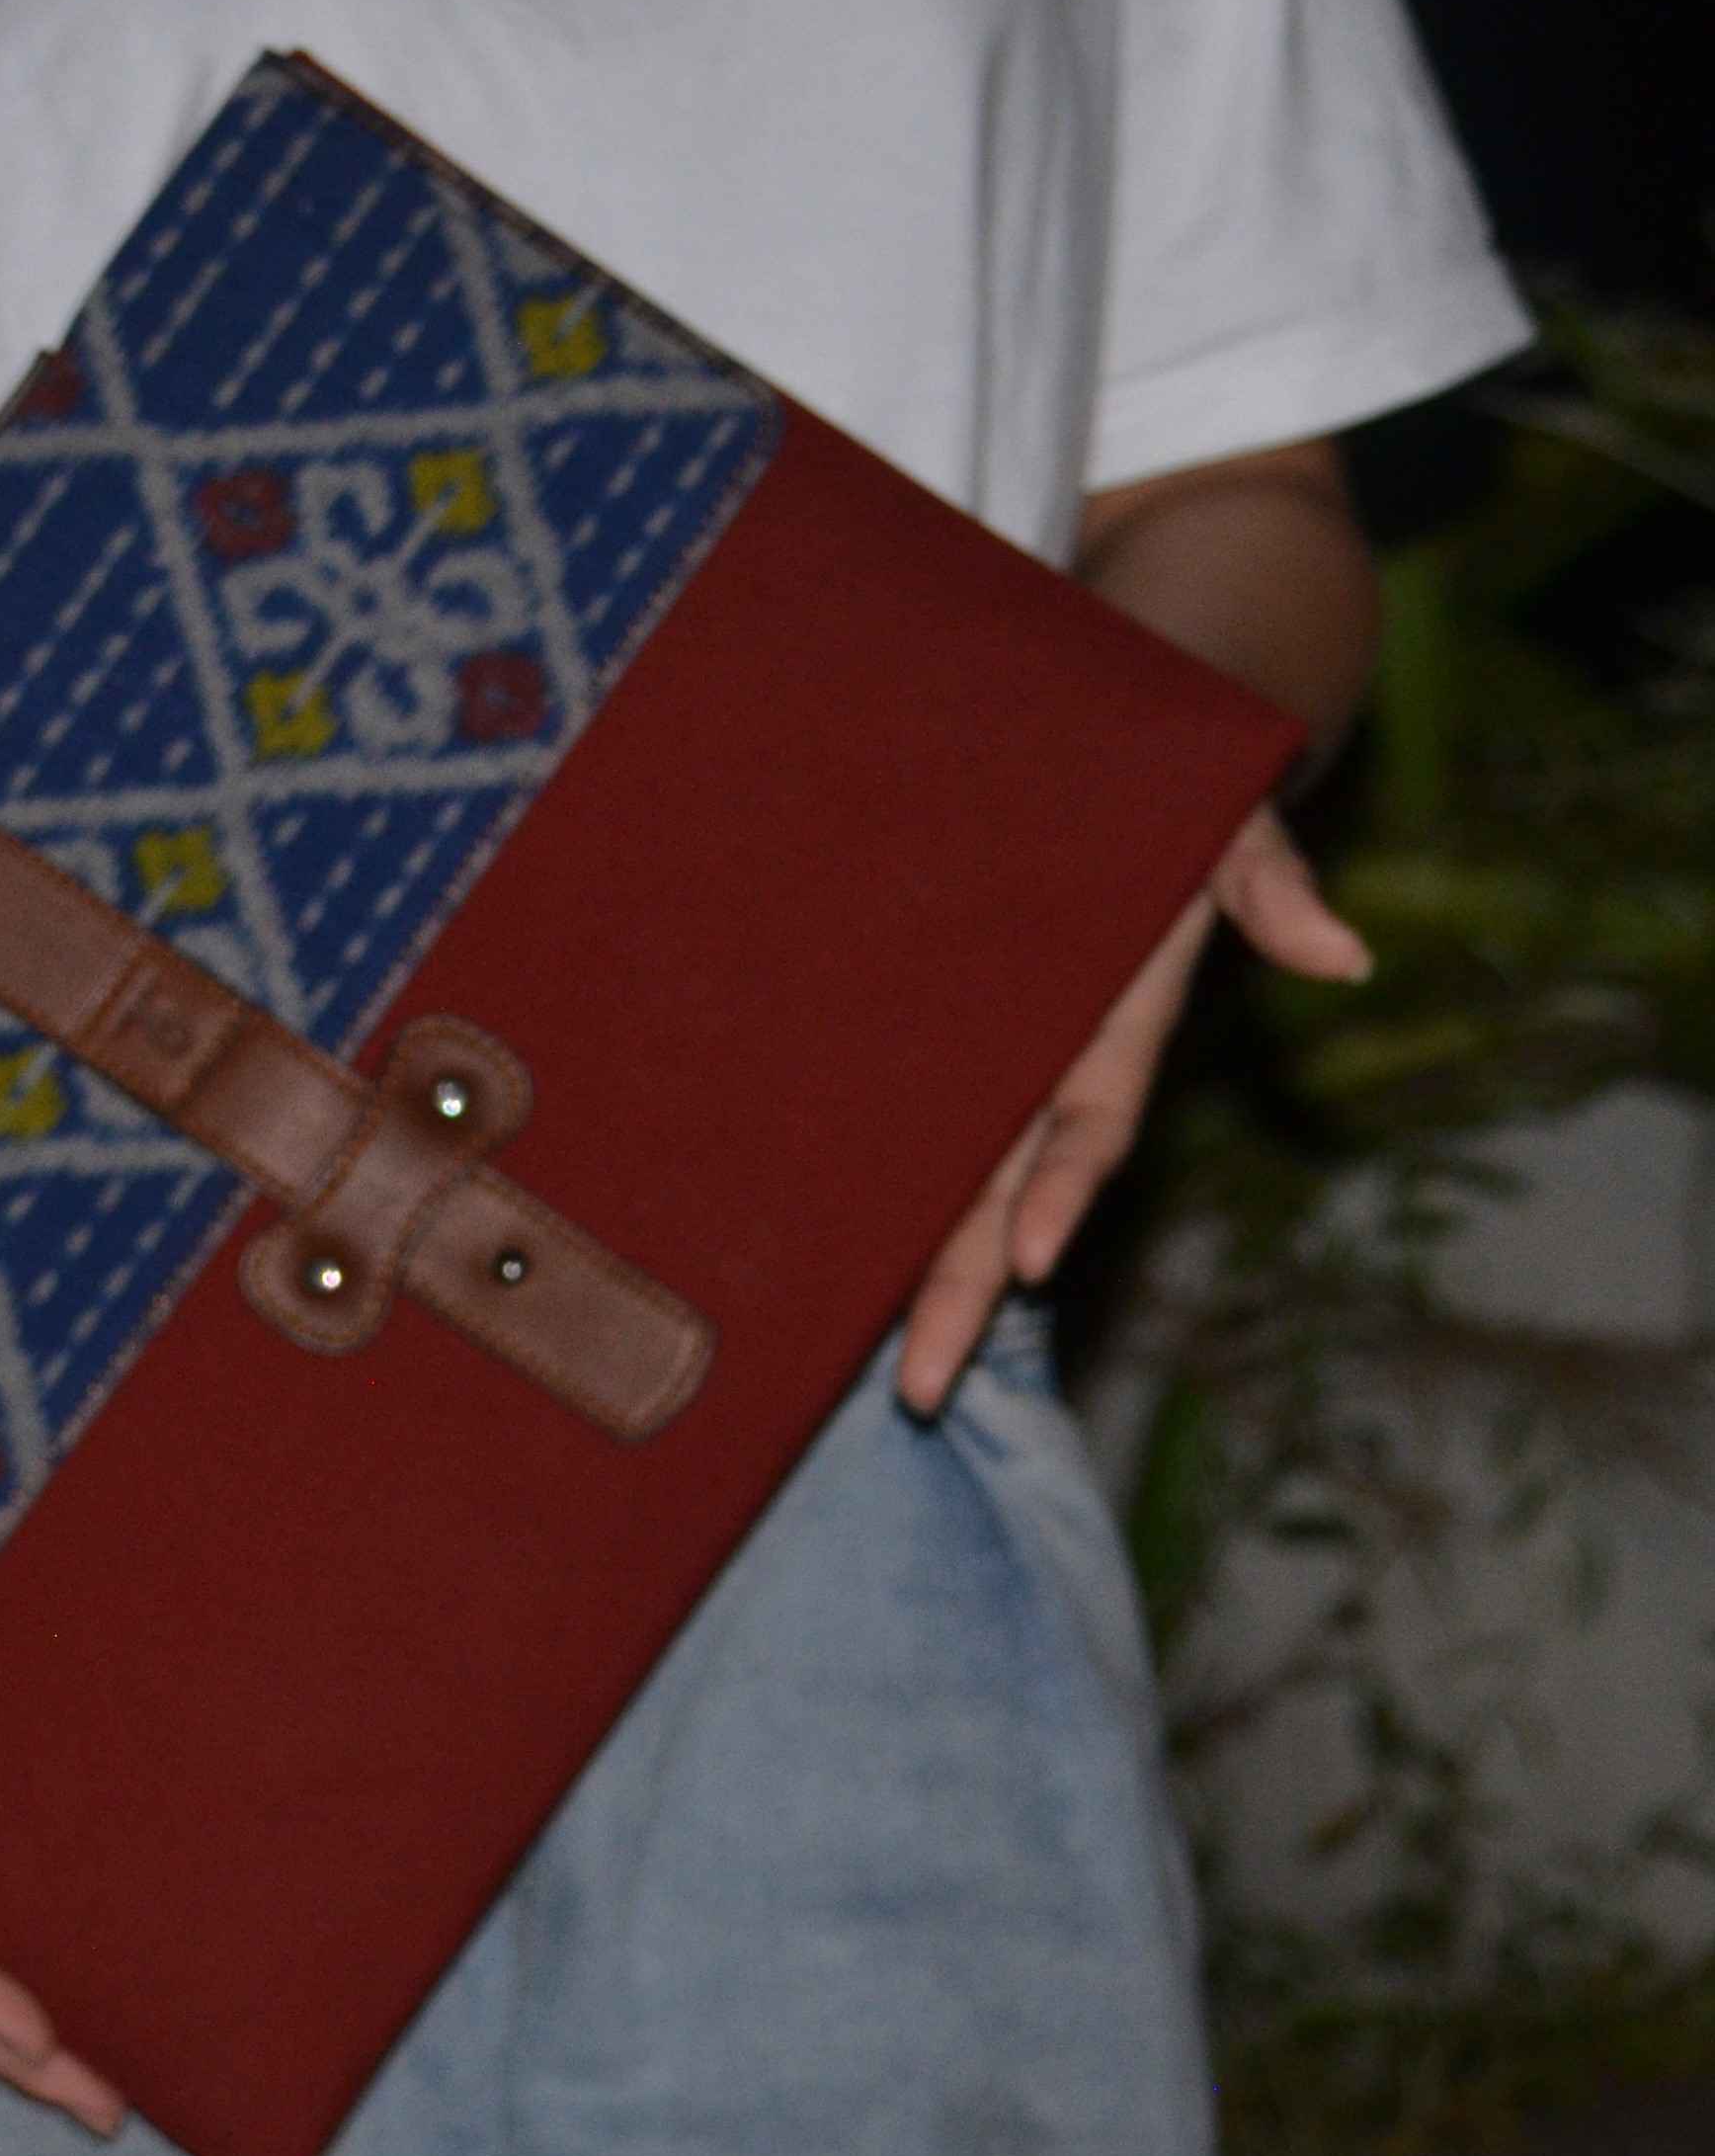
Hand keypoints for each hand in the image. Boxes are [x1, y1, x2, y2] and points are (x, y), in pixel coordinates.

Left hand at [894, 803, 1368, 1414]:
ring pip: (938, 1184)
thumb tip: (1340, 956)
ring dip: (910, 1272)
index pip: (1084, 1130)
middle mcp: (1037, 1066)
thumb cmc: (1168, 804)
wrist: (1090, 764)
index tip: (1031, 1258)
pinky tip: (813, 1263)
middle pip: (996, 1198)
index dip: (1059, 1191)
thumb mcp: (1227, 831)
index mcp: (1109, 1031)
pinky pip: (889, 1126)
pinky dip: (859, 1190)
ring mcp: (975, 1061)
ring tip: (865, 1368)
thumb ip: (1268, 889)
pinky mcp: (914, 1035)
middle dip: (964, 1293)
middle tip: (920, 1392)